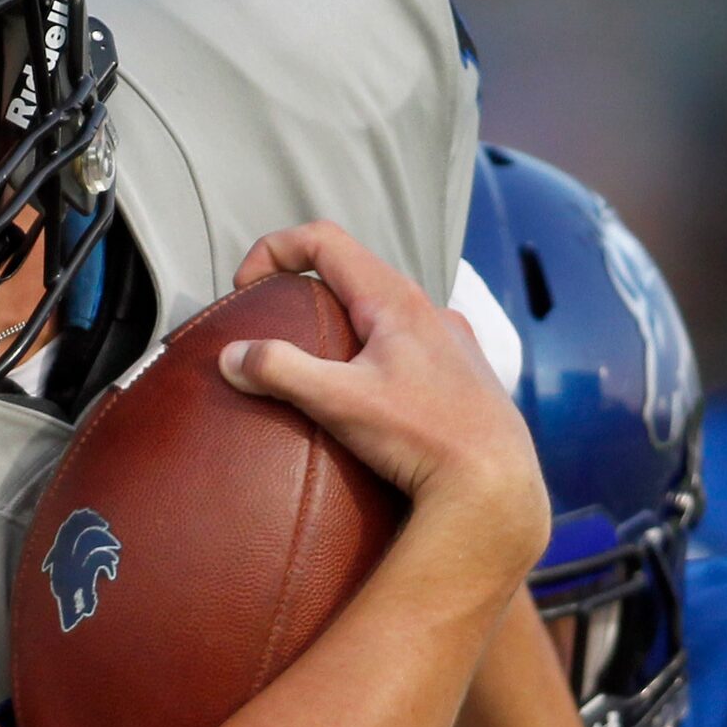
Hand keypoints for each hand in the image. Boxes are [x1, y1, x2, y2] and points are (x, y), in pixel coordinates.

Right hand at [222, 221, 548, 584]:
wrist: (495, 485)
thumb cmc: (421, 435)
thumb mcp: (339, 401)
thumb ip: (280, 371)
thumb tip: (230, 356)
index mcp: (395, 299)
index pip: (323, 241)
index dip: (274, 250)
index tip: (245, 290)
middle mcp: (427, 310)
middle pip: (351, 273)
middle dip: (302, 289)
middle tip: (271, 326)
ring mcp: (450, 341)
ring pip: (382, 311)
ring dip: (339, 323)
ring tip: (314, 367)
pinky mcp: (462, 375)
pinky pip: (406, 345)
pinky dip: (370, 354)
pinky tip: (365, 399)